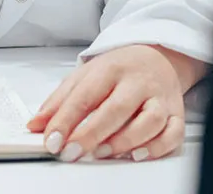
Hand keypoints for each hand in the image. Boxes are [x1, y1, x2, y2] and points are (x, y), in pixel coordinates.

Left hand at [28, 45, 204, 162]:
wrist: (158, 56)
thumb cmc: (119, 69)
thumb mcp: (85, 75)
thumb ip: (60, 101)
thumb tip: (36, 125)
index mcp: (111, 68)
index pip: (86, 94)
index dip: (66, 119)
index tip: (52, 140)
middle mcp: (138, 82)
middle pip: (117, 108)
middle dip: (91, 133)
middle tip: (71, 152)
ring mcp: (159, 97)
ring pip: (149, 121)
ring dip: (124, 141)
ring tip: (101, 153)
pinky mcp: (176, 112)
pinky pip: (173, 133)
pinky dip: (157, 147)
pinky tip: (137, 154)